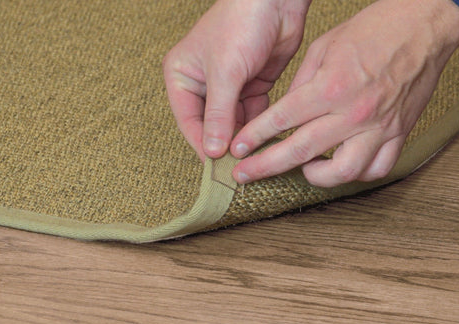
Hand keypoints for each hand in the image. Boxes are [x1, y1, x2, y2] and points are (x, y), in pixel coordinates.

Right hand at [163, 0, 310, 160]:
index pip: (189, 122)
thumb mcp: (226, 72)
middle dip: (223, 146)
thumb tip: (212, 151)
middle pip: (210, 126)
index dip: (203, 146)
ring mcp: (228, 87)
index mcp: (182, 76)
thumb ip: (219, 113)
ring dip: (243, 141)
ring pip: (233, 124)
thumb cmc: (241, 23)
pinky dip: (258, 130)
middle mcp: (202, 84)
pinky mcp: (252, 87)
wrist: (276, 0)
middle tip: (237, 171)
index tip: (217, 170)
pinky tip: (266, 145)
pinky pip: (252, 116)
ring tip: (253, 162)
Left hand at [230, 0, 458, 186]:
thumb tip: (284, 112)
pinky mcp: (399, 134)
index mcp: (332, 86)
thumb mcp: (325, 46)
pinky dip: (356, 174)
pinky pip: (376, 169)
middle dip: (266, 166)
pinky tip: (341, 166)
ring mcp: (379, 127)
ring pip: (342, 172)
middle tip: (245, 175)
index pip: (282, 120)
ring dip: (315, 177)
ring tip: (303, 169)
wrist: (424, 25)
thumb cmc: (376, 29)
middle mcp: (354, 112)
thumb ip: (301, 83)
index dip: (255, 138)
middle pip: (301, 151)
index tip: (238, 149)